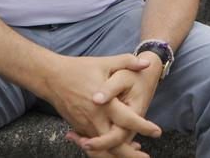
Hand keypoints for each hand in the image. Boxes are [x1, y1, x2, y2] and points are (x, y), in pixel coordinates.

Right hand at [40, 54, 160, 154]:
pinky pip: (94, 144)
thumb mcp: (105, 62)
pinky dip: (106, 149)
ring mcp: (85, 125)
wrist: (51, 77)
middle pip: (114, 143)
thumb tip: (147, 63)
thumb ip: (127, 62)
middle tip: (146, 156)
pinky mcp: (79, 128)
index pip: (127, 120)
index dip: (143, 127)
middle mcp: (94, 118)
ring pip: (103, 148)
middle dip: (130, 153)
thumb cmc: (80, 69)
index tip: (157, 131)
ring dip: (119, 154)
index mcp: (104, 103)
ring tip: (136, 154)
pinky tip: (119, 148)